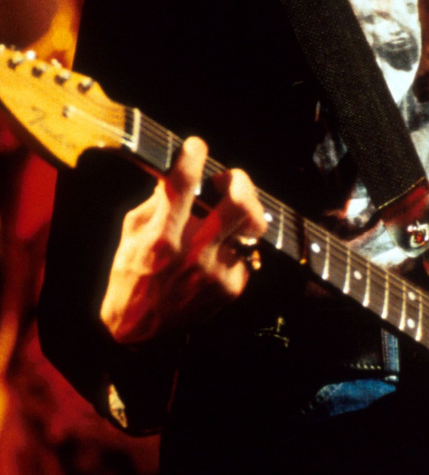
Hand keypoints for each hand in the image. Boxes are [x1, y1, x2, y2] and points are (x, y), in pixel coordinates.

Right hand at [100, 137, 266, 343]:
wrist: (139, 328)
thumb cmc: (131, 274)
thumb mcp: (130, 233)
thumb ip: (154, 203)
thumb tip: (177, 175)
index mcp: (161, 236)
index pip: (180, 186)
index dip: (192, 157)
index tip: (196, 145)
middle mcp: (191, 253)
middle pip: (239, 206)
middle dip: (240, 182)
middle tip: (228, 179)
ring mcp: (215, 272)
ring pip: (251, 228)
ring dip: (240, 213)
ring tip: (228, 212)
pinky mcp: (231, 287)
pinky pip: (245, 252)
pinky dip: (234, 244)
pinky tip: (218, 249)